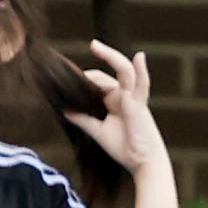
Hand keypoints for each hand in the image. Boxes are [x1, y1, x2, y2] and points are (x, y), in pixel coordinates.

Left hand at [57, 42, 168, 179]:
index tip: (68, 80)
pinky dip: (141, 70)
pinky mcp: (140, 103)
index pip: (98, 84)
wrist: (143, 162)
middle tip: (71, 72)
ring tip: (94, 45)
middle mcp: (124, 96)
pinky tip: (139, 58)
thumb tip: (65, 109)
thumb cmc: (126, 149)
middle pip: (105, 77)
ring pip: (122, 71)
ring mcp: (133, 97)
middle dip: (89, 74)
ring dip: (110, 56)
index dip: (85, 80)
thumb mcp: (98, 132)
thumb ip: (83, 119)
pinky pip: (141, 83)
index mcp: (115, 102)